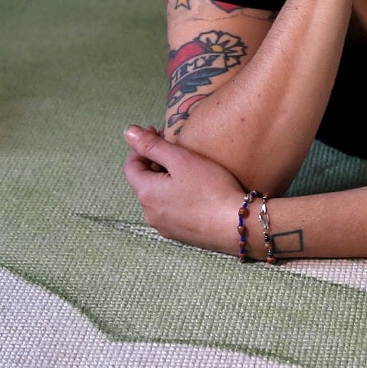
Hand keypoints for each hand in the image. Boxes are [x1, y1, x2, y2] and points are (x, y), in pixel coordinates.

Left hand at [122, 124, 247, 254]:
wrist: (237, 225)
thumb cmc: (210, 189)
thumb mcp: (181, 159)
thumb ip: (152, 145)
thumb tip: (129, 132)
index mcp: (146, 193)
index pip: (131, 166)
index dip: (141, 147)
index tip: (159, 133)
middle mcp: (150, 213)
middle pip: (144, 182)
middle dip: (155, 164)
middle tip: (177, 151)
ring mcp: (164, 227)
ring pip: (157, 197)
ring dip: (166, 181)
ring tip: (188, 171)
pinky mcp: (180, 235)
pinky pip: (170, 211)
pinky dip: (176, 197)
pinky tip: (196, 192)